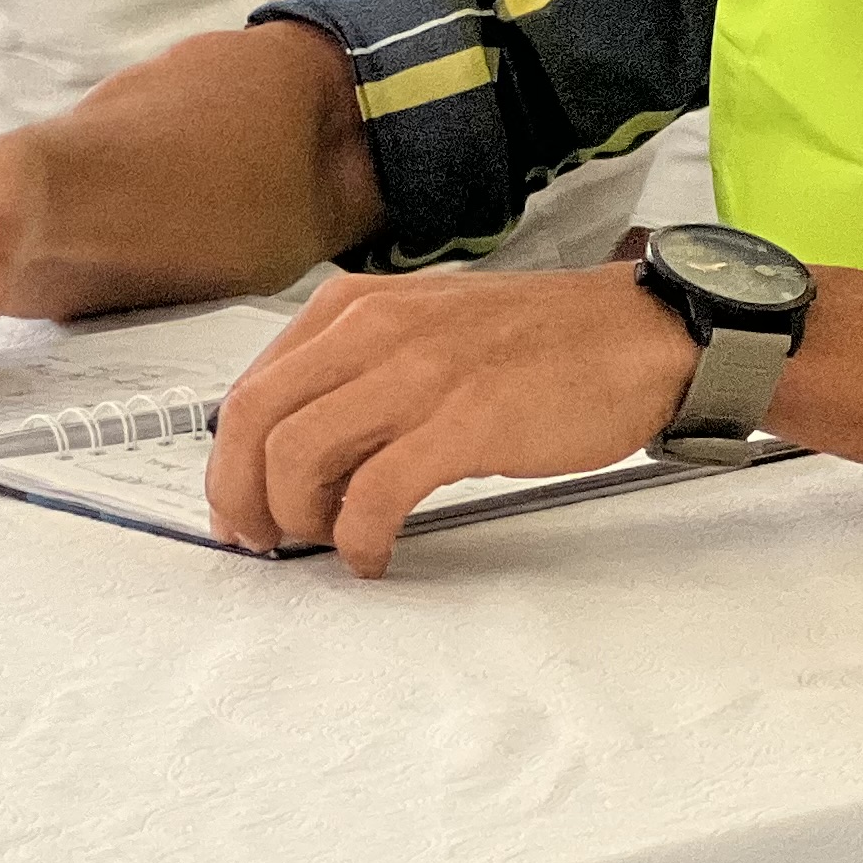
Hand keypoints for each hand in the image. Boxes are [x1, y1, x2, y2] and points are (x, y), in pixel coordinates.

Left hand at [204, 266, 700, 574]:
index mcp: (353, 306)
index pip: (250, 388)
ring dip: (295, 519)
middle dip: (240, 496)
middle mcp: (372, 330)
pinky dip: (358, 538)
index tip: (237, 506)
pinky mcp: (463, 423)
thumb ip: (354, 374)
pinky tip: (373, 555)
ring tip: (324, 543)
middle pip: (254, 422)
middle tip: (261, 540)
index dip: (228, 461)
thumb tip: (294, 450)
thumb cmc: (533, 341)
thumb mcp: (420, 330)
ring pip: (298, 456)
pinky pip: (374, 494)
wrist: (634, 335)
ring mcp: (417, 373)